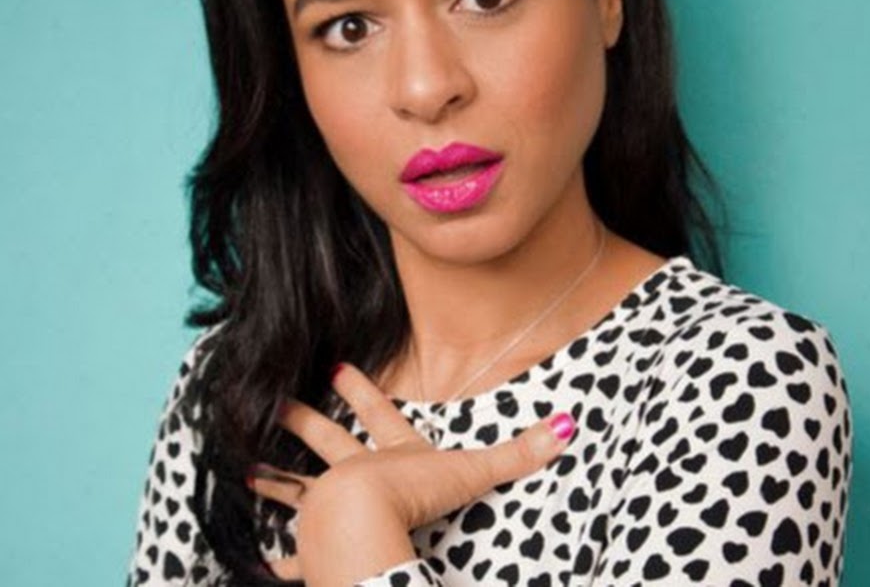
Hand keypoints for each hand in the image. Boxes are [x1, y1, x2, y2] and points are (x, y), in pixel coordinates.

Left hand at [247, 362, 574, 584]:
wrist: (364, 525)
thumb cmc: (415, 496)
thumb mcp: (472, 471)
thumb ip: (517, 453)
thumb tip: (566, 426)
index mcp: (391, 457)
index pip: (379, 414)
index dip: (362, 391)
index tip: (336, 365)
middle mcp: (356, 475)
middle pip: (327, 441)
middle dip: (304, 420)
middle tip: (275, 399)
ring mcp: (331, 509)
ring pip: (298, 488)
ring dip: (276, 480)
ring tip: (245, 468)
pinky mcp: (317, 548)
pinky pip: (295, 554)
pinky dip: (283, 558)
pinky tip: (266, 561)